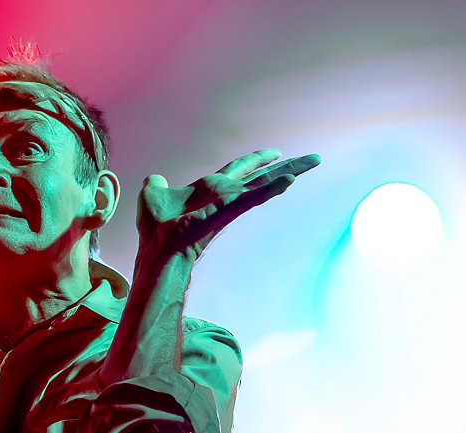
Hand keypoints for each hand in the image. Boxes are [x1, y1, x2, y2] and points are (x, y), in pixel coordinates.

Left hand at [137, 149, 320, 258]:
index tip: (273, 153)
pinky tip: (291, 179)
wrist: (158, 246)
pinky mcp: (230, 209)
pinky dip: (272, 188)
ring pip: (265, 183)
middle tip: (312, 159)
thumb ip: (156, 184)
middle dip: (286, 166)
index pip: (238, 170)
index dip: (255, 161)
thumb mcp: (152, 195)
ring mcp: (229, 202)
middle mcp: (224, 194)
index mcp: (209, 190)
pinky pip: (255, 196)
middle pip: (261, 175)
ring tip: (313, 161)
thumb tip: (154, 178)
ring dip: (289, 172)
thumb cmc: (155, 227)